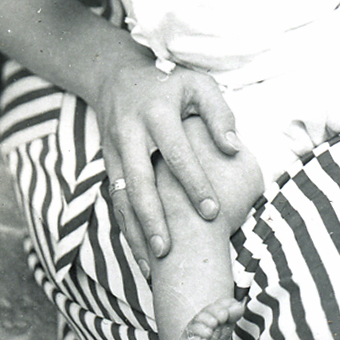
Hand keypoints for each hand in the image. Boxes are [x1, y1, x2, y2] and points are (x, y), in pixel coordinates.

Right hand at [92, 51, 239, 274]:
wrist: (116, 76)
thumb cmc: (170, 83)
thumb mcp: (198, 85)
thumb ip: (219, 115)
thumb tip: (233, 150)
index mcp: (157, 113)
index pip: (177, 154)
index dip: (194, 184)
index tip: (212, 212)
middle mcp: (130, 134)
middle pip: (139, 183)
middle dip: (153, 219)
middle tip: (170, 250)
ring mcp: (114, 150)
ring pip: (121, 198)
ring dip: (135, 231)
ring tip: (153, 264)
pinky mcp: (107, 163)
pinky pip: (114, 200)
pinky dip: (126, 227)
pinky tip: (140, 252)